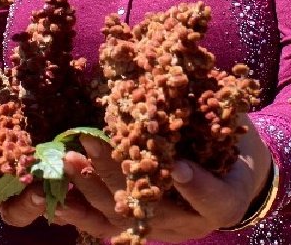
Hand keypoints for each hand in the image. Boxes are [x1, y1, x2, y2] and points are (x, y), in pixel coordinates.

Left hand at [54, 115, 272, 241]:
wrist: (232, 179)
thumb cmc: (234, 143)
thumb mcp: (235, 125)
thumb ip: (215, 109)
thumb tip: (182, 62)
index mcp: (227, 198)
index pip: (214, 198)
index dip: (197, 186)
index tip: (178, 165)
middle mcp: (193, 223)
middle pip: (155, 207)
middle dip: (118, 175)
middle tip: (90, 142)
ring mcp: (164, 229)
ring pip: (123, 217)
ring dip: (91, 188)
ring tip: (67, 158)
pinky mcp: (139, 228)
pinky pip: (104, 225)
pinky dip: (79, 213)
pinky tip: (55, 199)